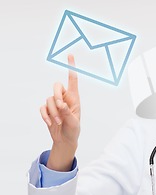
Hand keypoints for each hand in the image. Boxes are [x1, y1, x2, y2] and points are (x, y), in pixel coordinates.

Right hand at [40, 55, 80, 169]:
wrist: (65, 139)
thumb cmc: (73, 129)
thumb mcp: (73, 122)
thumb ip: (67, 113)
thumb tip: (61, 103)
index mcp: (75, 98)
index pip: (73, 79)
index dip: (71, 67)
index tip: (70, 55)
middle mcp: (64, 98)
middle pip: (56, 86)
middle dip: (56, 96)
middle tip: (60, 108)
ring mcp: (55, 103)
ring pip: (48, 99)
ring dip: (53, 112)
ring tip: (58, 122)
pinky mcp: (47, 110)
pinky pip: (42, 108)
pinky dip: (45, 116)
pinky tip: (50, 123)